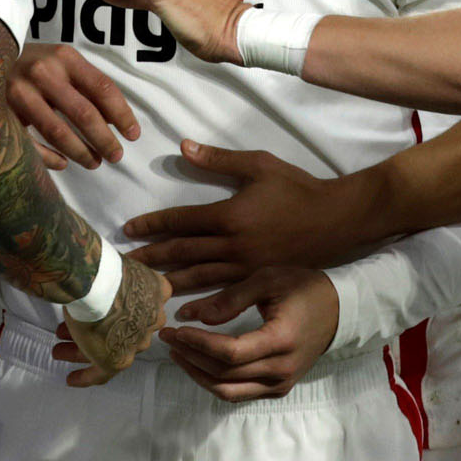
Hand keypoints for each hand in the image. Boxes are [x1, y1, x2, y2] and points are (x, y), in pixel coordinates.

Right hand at [10, 43, 140, 170]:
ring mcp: (20, 93)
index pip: (102, 88)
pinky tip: (63, 164)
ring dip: (81, 152)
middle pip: (83, 113)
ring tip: (94, 162)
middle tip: (116, 155)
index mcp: (65, 58)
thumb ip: (88, 85)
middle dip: (104, 139)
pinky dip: (49, 158)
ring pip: (57, 131)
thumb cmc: (36, 63)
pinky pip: (30, 143)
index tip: (133, 134)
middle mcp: (43, 73)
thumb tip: (116, 120)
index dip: (122, 114)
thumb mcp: (64, 63)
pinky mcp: (2, 112)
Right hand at [53, 252, 170, 386]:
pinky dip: (86, 376)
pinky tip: (72, 379)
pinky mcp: (118, 359)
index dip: (115, 308)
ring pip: (109, 349)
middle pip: (122, 328)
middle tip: (69, 329)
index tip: (101, 310)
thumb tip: (89, 269)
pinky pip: (101, 373)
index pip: (139, 304)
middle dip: (97, 329)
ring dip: (82, 349)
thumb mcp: (113, 263)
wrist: (96, 282)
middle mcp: (151, 319)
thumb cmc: (101, 267)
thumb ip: (111, 273)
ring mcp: (136, 341)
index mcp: (156, 291)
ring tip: (58, 350)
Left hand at [123, 142, 376, 290]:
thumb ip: (219, 159)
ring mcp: (245, 267)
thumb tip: (183, 147)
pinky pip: (223, 294)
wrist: (336, 219)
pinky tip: (185, 312)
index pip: (181, 220)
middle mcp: (232, 244)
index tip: (130, 229)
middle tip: (124, 266)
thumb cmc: (297, 188)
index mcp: (229, 214)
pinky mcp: (257, 280)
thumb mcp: (259, 165)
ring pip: (198, 276)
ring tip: (144, 287)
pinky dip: (201, 303)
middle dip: (151, 257)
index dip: (153, 224)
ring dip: (168, 281)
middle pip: (182, 252)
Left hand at [159, 267, 338, 401]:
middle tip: (168, 337)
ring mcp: (280, 383)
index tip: (175, 330)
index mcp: (281, 339)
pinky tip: (199, 363)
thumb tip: (192, 315)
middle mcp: (281, 369)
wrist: (336, 310)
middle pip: (224, 374)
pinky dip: (214, 382)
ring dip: (197, 374)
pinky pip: (239, 394)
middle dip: (190, 357)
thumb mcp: (267, 279)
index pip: (230, 353)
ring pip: (228, 391)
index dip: (197, 344)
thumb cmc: (301, 287)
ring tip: (177, 353)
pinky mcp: (278, 388)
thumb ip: (230, 298)